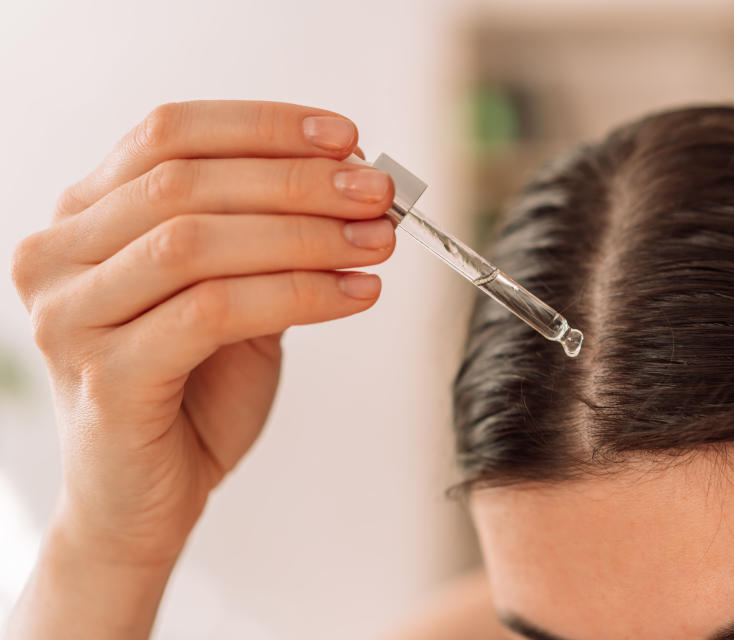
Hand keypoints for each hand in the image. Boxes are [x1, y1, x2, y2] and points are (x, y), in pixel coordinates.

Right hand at [10, 100, 395, 566]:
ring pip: (196, 241)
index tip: (346, 138)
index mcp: (85, 217)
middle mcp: (60, 255)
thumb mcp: (234, 298)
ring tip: (375, 242)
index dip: (263, 126)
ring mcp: (71, 316)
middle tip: (377, 195)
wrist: (143, 501)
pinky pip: (212, 311)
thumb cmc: (191, 393)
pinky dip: (297, 294)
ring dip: (304, 235)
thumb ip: (268, 241)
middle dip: (299, 182)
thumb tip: (350, 186)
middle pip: (185, 182)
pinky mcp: (105, 376)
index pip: (170, 134)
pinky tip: (355, 295)